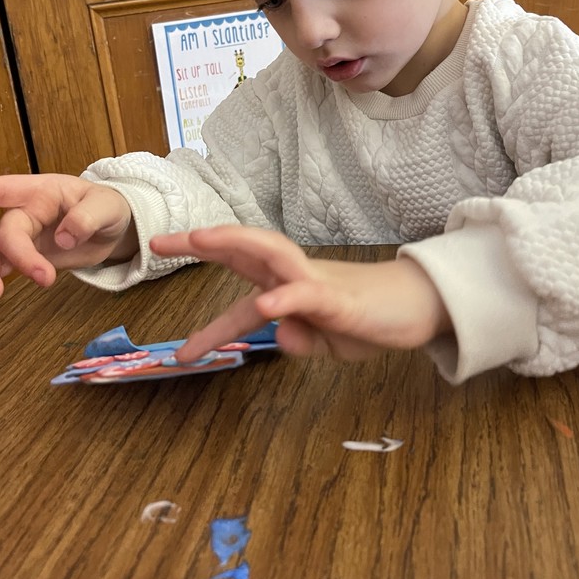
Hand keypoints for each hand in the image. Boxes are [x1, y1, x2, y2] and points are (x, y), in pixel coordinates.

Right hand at [0, 174, 136, 301]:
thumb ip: (87, 218)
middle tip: (44, 278)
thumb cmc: (109, 207)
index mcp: (41, 193)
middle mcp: (26, 213)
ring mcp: (25, 237)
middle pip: (7, 232)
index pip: (2, 189)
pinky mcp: (27, 258)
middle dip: (18, 256)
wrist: (115, 228)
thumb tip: (64, 238)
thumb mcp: (106, 207)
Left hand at [149, 226, 451, 361]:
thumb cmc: (368, 319)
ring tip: (201, 238)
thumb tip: (278, 333)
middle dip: (202, 240)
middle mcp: (295, 275)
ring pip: (272, 254)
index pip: (236, 274)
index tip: (161, 259)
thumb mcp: (325, 340)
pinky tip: (268, 303)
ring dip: (235, 243)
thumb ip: (299, 338)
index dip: (199, 266)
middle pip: (245, 248)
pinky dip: (287, 297)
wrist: (418, 310)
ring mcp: (317, 284)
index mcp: (285, 284)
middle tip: (160, 239)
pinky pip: (310, 295)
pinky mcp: (341, 300)